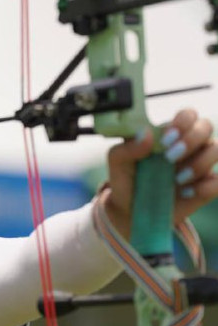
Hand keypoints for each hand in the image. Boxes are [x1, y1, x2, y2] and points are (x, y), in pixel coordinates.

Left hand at [101, 109, 217, 237]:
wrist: (131, 211)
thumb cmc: (126, 179)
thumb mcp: (118, 163)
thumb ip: (127, 147)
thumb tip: (147, 134)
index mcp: (167, 134)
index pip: (187, 114)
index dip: (183, 121)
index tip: (166, 138)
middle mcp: (188, 146)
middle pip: (207, 126)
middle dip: (191, 139)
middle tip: (170, 157)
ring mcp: (199, 165)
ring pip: (216, 149)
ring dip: (199, 163)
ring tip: (177, 179)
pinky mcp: (206, 187)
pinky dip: (205, 186)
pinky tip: (185, 193)